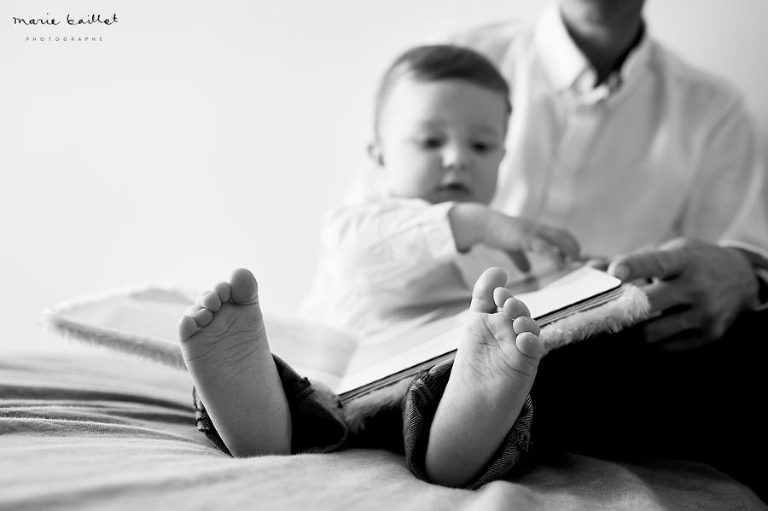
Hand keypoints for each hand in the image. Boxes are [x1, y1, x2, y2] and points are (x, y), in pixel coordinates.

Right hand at [483, 210, 580, 271]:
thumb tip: (527, 270)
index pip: (559, 233)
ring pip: (557, 238)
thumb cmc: (496, 233)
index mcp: (535, 229)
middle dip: (573, 247)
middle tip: (578, 261)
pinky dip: (554, 256)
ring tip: (573, 262)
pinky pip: (543, 247)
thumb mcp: (511, 246)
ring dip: (568, 249)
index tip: (573, 256)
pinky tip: (559, 265)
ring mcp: (531, 231)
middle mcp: (537, 228)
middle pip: (562, 234)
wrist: (483, 223)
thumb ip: (520, 257)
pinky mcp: (524, 237)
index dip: (568, 243)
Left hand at [607, 238, 757, 349]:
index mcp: (685, 260)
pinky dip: (653, 340)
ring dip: (634, 329)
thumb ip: (632, 261)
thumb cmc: (694, 261)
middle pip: (648, 304)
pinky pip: (666, 347)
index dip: (633, 267)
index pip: (656, 263)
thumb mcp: (670, 251)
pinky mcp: (710, 335)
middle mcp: (698, 286)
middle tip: (605, 310)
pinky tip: (650, 329)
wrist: (742, 278)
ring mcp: (705, 313)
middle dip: (623, 308)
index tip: (613, 273)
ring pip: (652, 332)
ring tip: (628, 321)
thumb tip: (590, 268)